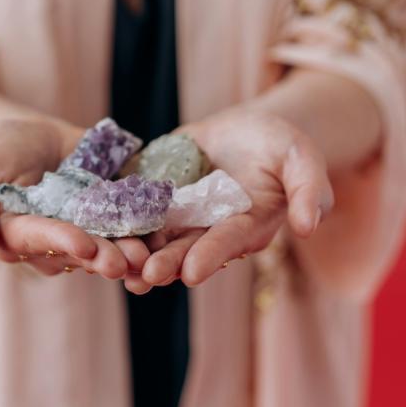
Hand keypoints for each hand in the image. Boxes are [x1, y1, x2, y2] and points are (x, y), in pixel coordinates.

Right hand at [0, 118, 148, 278]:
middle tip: (128, 262)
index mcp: (18, 236)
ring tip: (148, 256)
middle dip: (104, 257)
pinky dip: (147, 232)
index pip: (40, 240)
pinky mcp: (109, 216)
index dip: (63, 241)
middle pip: (79, 252)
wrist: (29, 134)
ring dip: (129, 253)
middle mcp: (54, 242)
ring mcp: (84, 231)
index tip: (85, 246)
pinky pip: (129, 225)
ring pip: (108, 247)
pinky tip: (165, 235)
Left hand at [131, 108, 333, 290]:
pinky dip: (118, 222)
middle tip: (145, 277)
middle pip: (186, 249)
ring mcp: (181, 217)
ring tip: (116, 269)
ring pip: (157, 240)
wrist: (246, 129)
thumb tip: (308, 226)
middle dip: (167, 263)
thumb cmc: (281, 145)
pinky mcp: (158, 198)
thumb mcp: (301, 158)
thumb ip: (309, 190)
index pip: (227, 243)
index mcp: (246, 226)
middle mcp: (210, 230)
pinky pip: (135, 211)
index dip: (210, 256)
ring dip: (137, 256)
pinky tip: (96, 231)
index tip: (192, 273)